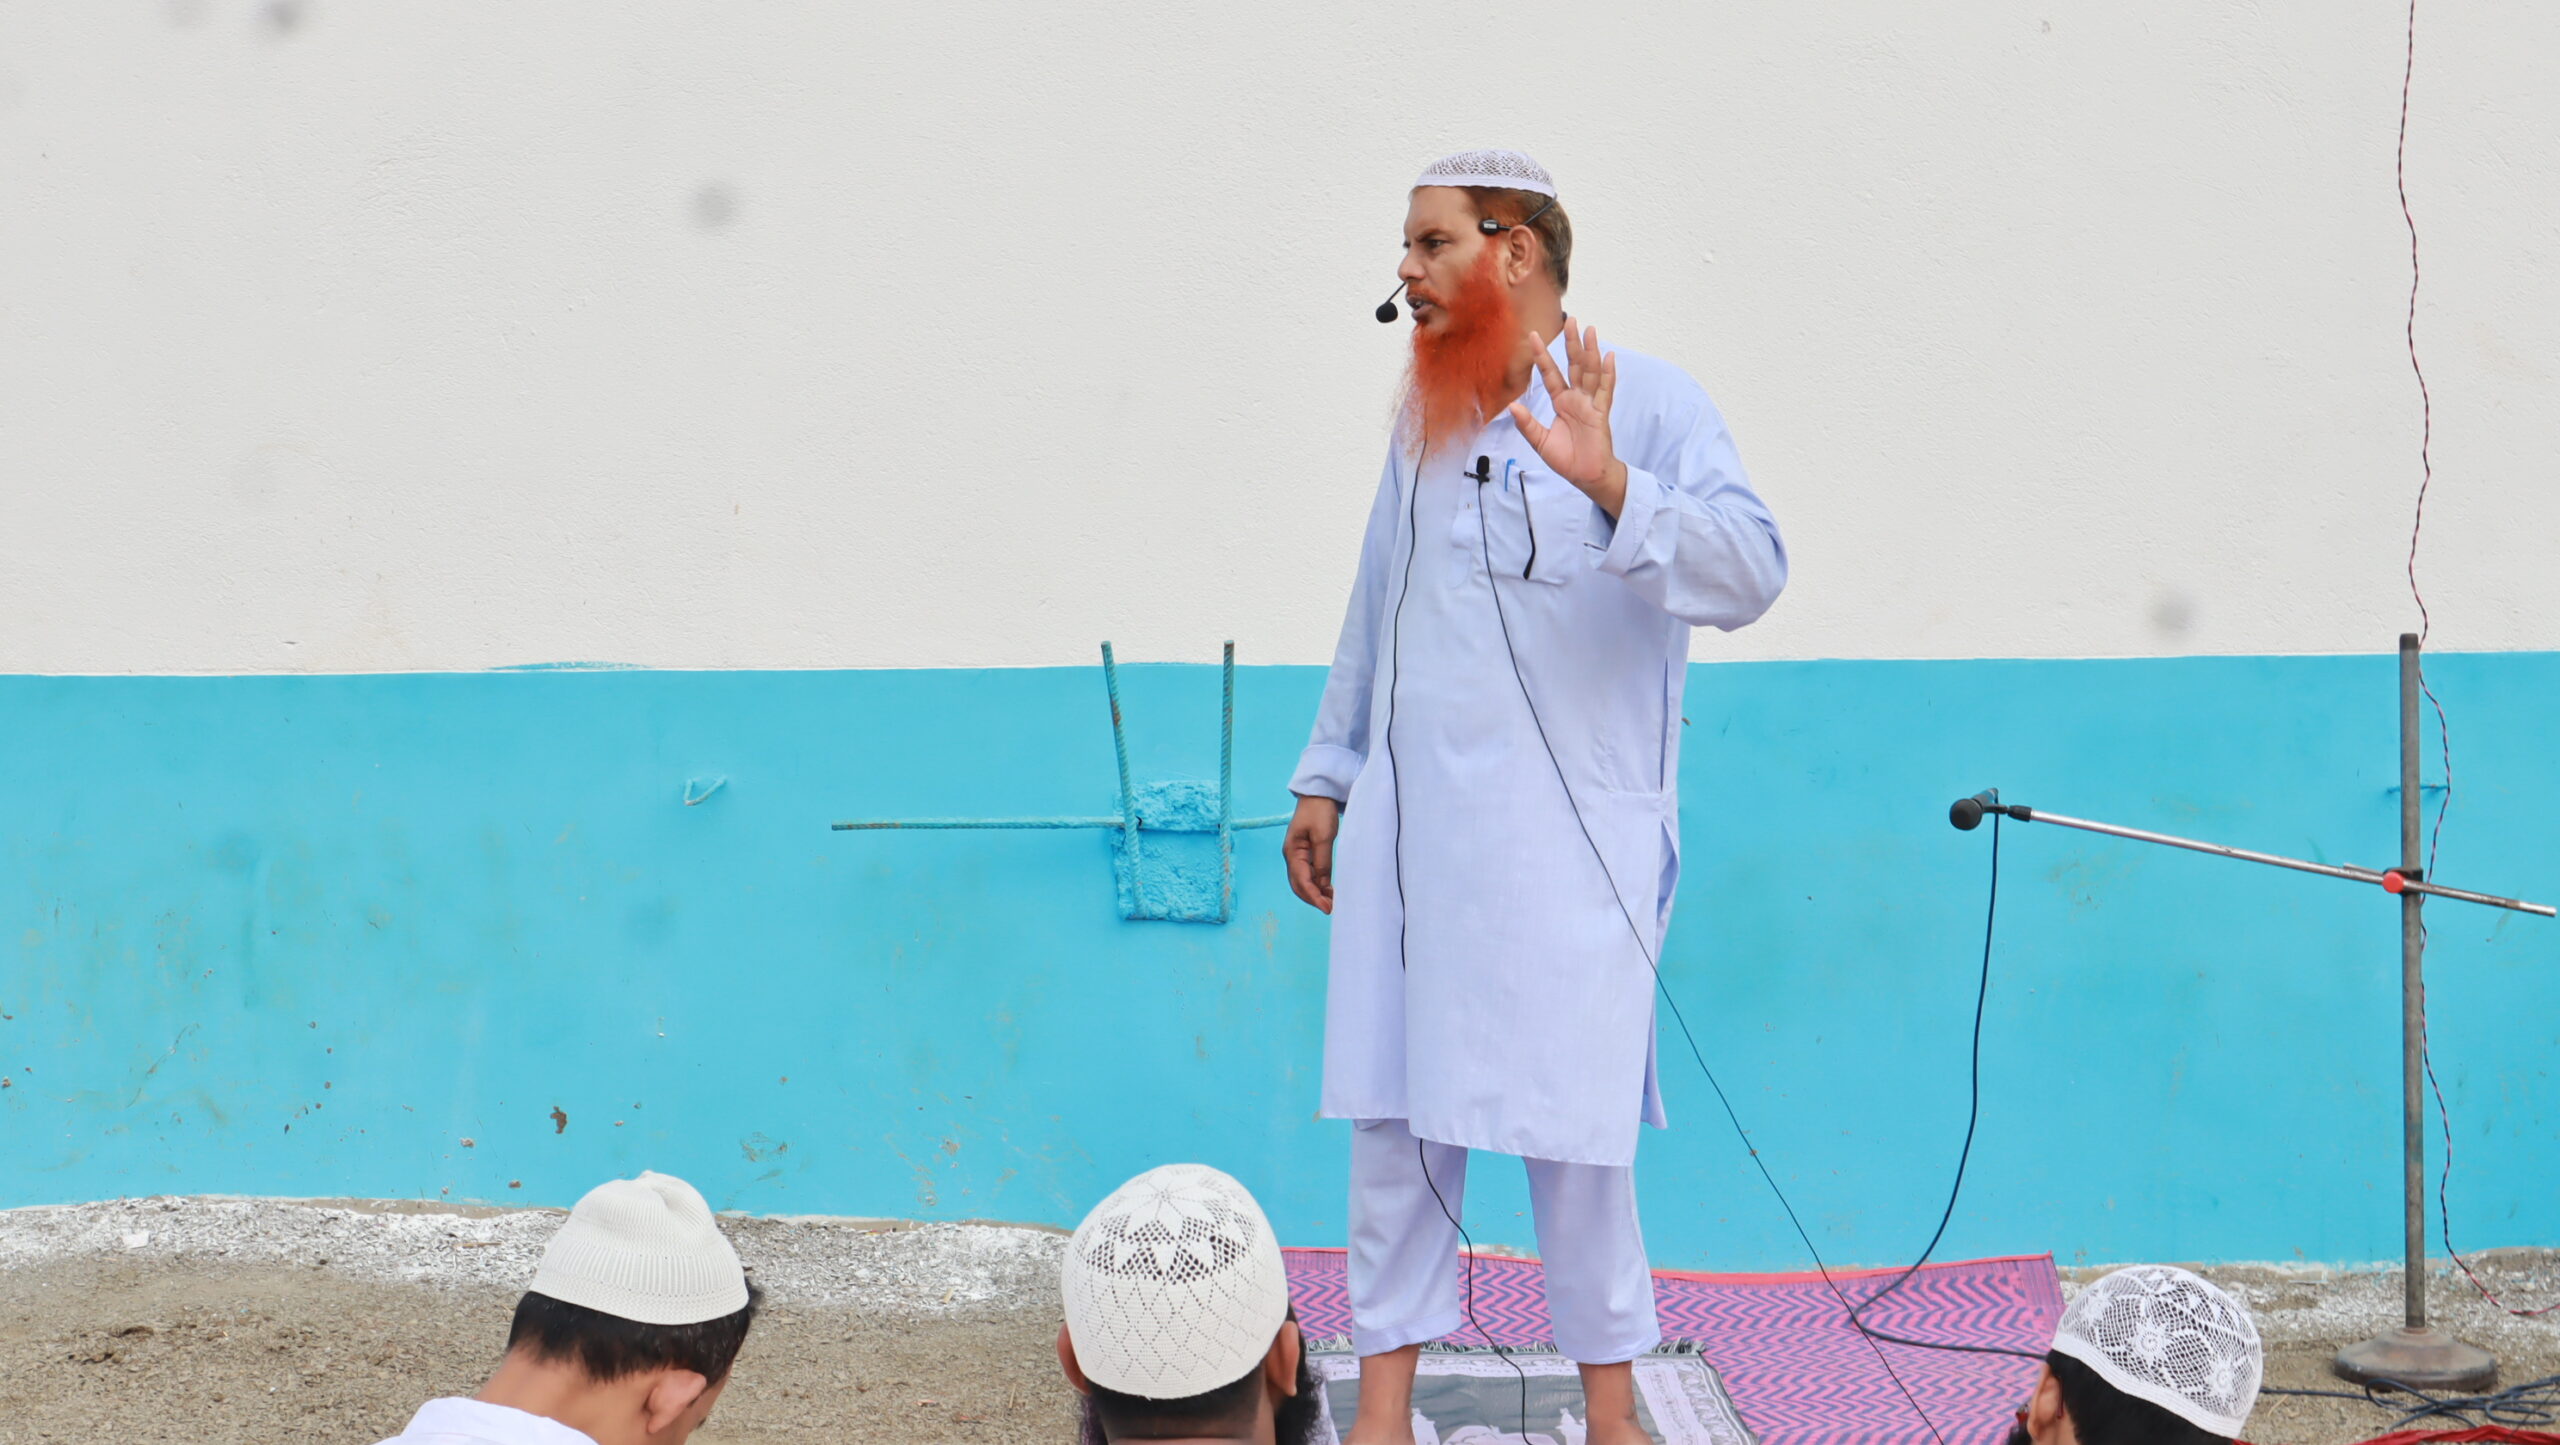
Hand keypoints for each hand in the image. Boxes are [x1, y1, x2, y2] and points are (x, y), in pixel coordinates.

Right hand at [1283, 794, 1340, 913]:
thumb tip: (1322, 884)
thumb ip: (1322, 861)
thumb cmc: (1320, 811)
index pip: (1302, 881)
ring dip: (1316, 893)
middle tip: (1331, 908)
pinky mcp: (1306, 853)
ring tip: (1332, 901)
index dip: (1314, 897)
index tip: (1328, 908)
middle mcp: (1292, 856)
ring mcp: (1298, 855)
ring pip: (1304, 882)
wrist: (1319, 794)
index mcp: (1293, 852)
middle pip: (1299, 885)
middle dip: (1313, 899)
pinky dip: (1318, 884)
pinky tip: (1328, 889)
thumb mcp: (1324, 836)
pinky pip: (1310, 874)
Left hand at [1507, 317, 1627, 516]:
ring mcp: (1590, 404)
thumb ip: (1527, 424)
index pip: (1550, 374)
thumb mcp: (1540, 441)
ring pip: (1590, 372)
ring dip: (1590, 351)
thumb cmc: (1566, 459)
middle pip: (1573, 365)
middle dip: (1571, 343)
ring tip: (1590, 330)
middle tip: (1571, 320)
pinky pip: (1604, 391)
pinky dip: (1607, 374)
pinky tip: (1608, 357)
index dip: (1543, 356)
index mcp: (1561, 402)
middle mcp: (1576, 398)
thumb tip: (1512, 405)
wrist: (1585, 476)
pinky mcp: (1601, 413)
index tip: (1534, 336)